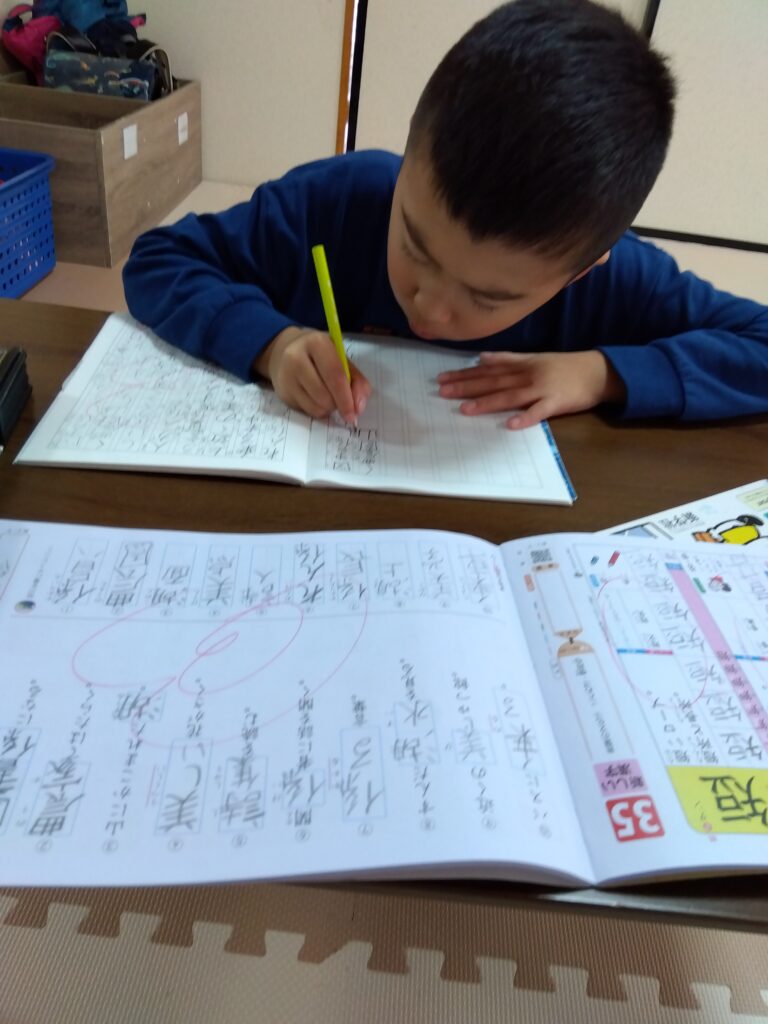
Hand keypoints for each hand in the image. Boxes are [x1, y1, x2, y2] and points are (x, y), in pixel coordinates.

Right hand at [254, 326, 370, 423]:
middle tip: (342, 401)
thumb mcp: (341, 359)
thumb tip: (358, 408)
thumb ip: (357, 381)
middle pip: (324, 395)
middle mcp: (297, 358)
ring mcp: (286, 377)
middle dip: (338, 404)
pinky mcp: (283, 393)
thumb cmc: (320, 355)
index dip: (346, 398)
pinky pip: (307, 411)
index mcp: (317, 343)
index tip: (354, 413)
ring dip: (328, 408)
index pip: (334, 375)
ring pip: (315, 407)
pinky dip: (317, 409)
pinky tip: (315, 398)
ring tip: (328, 396)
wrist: (283, 351)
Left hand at [436, 350, 625, 428]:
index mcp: (521, 365)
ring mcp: (541, 388)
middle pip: (492, 382)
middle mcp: (527, 374)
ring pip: (510, 396)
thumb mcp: (534, 357)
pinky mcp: (556, 403)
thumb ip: (508, 359)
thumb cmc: (563, 367)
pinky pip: (538, 412)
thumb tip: (482, 358)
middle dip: (466, 387)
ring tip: (465, 409)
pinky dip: (524, 418)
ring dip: (487, 403)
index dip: (464, 374)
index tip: (442, 379)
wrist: (597, 371)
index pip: (487, 370)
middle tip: (442, 392)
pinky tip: (510, 425)